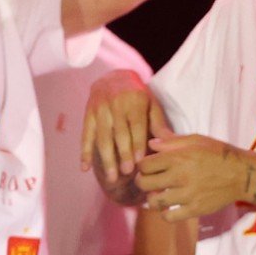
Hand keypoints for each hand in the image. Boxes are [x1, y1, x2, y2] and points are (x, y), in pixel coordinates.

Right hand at [82, 69, 168, 203]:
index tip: (140, 161)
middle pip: (119, 133)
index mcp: (134, 101)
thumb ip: (158, 123)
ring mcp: (99, 109)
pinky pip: (85, 135)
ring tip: (112, 178)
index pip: (136, 125)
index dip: (137, 143)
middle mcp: (115, 104)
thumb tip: (171, 142)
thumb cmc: (137, 96)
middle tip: (127, 173)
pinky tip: (85, 168)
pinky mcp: (88, 114)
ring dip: (106, 158)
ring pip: (102, 137)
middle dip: (122, 154)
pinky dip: (84, 152)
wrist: (112, 77)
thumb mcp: (151, 104)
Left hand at [135, 134, 255, 218]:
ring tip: (158, 195)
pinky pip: (169, 217)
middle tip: (148, 181)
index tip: (148, 167)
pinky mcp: (196, 209)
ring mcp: (187, 195)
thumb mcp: (195, 140)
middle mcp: (180, 176)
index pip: (143, 165)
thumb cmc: (218, 154)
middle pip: (144, 183)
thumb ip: (171, 142)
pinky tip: (169, 207)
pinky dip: (165, 214)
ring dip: (152, 198)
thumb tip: (150, 143)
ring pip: (154, 202)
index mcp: (177, 157)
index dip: (142, 166)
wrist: (243, 174)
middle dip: (142, 181)